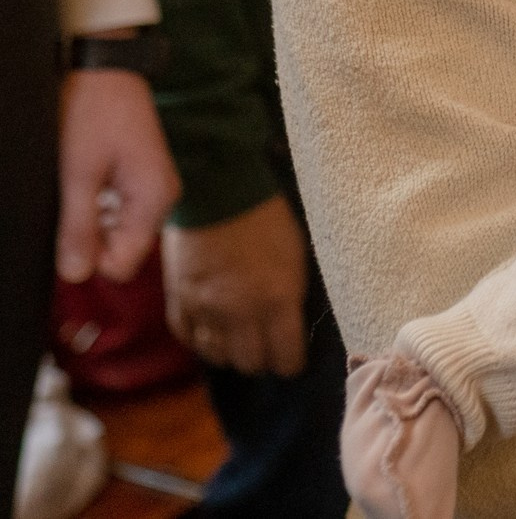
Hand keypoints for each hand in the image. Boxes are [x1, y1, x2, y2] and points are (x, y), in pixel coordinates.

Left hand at [56, 62, 178, 283]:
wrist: (105, 68)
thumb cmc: (92, 114)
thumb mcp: (77, 174)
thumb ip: (78, 228)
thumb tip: (75, 276)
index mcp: (154, 200)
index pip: (121, 264)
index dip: (88, 258)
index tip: (65, 231)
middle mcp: (161, 198)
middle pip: (120, 249)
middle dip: (89, 239)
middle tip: (67, 202)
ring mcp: (152, 188)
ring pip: (115, 232)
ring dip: (89, 222)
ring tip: (75, 186)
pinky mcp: (140, 178)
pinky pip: (117, 212)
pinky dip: (96, 206)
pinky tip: (83, 180)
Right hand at [163, 193, 309, 375]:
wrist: (218, 192)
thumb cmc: (268, 218)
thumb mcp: (296, 255)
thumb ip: (292, 294)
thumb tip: (292, 324)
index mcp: (277, 298)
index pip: (285, 356)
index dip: (291, 363)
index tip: (293, 361)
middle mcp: (240, 312)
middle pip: (250, 362)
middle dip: (263, 361)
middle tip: (268, 350)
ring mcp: (205, 309)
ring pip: (218, 356)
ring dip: (232, 353)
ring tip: (242, 342)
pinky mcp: (179, 300)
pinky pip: (189, 338)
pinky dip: (202, 341)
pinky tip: (213, 334)